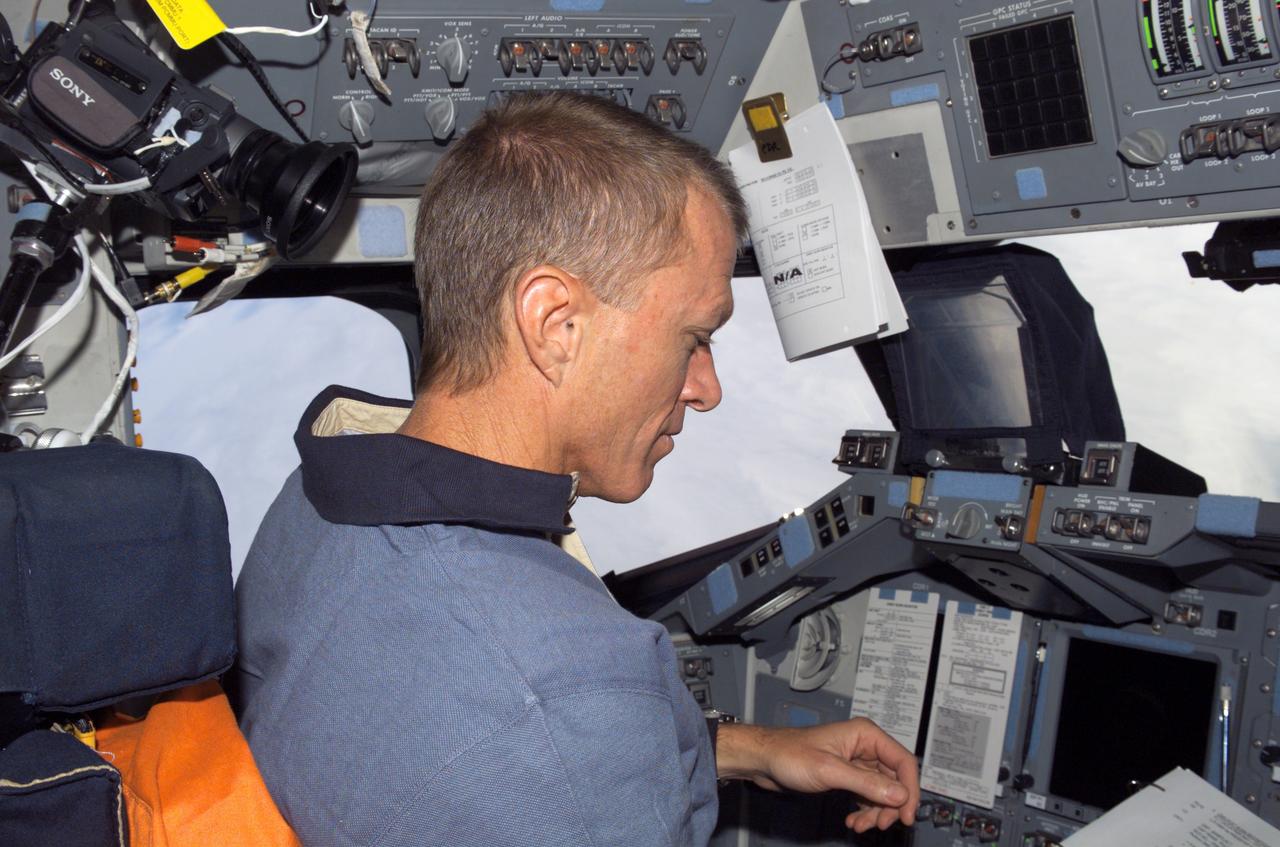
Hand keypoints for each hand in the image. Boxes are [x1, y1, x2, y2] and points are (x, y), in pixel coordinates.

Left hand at [715, 718, 919, 833]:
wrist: (764, 760)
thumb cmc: (789, 754)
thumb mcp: (830, 771)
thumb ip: (866, 784)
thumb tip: (900, 795)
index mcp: (866, 735)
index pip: (903, 762)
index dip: (910, 790)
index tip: (906, 814)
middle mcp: (865, 746)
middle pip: (895, 780)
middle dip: (890, 805)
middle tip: (879, 825)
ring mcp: (857, 762)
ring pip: (882, 791)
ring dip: (875, 811)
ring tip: (860, 825)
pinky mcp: (847, 775)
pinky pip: (867, 795)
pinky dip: (864, 810)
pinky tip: (853, 820)